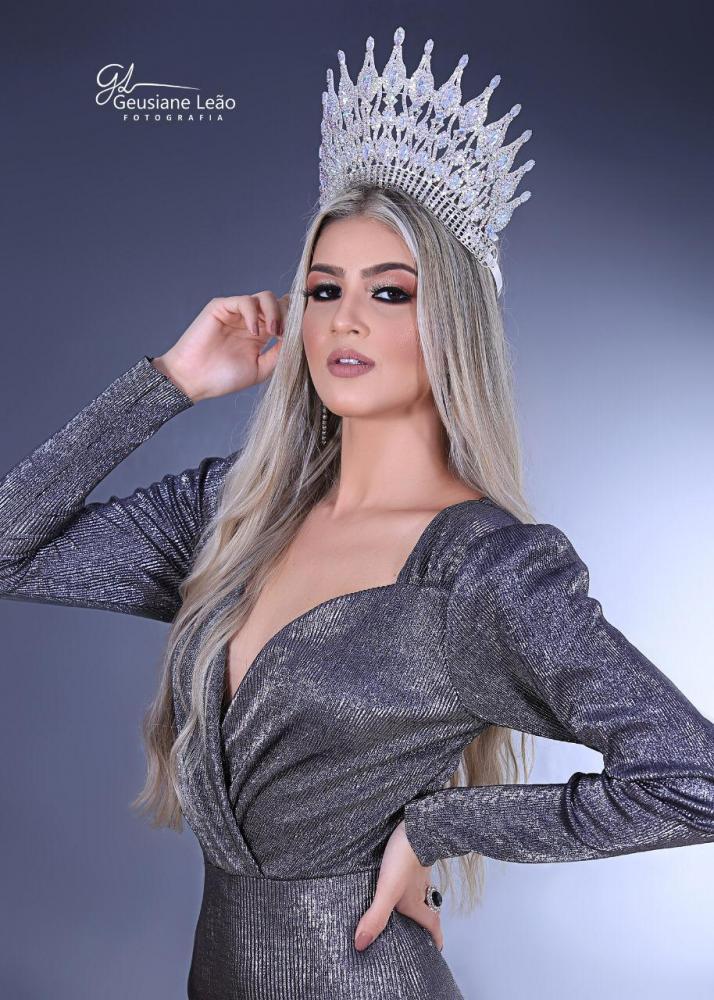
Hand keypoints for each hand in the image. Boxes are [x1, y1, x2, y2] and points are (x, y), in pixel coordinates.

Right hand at [151, 290, 289, 401]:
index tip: (302, 333)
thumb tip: (298, 338)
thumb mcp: (261, 369)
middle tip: (286, 333)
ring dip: (274, 312)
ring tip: (274, 332)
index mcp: (261, 334)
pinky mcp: (221, 307)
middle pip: (279, 303)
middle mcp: (251, 320)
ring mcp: (237, 313)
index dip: (295, 321)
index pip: (285, 317)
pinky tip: (254, 332)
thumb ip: (279, 353)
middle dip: (288, 315)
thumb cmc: (223, 378)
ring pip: (265, 297)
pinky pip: (244, 301)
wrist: (194, 380)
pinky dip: (253, 313)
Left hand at [354, 820, 443, 952]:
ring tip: (403, 903)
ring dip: (415, 897)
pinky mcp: (411, 853)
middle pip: (427, 908)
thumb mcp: (388, 890)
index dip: (435, 937)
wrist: (418, 823)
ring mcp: (417, 870)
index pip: (431, 924)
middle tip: (419, 930)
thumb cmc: (405, 858)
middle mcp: (419, 888)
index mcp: (415, 901)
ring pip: (420, 888)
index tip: (438, 948)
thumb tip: (361, 944)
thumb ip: (376, 916)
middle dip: (424, 920)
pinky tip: (395, 872)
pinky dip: (407, 876)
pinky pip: (411, 870)